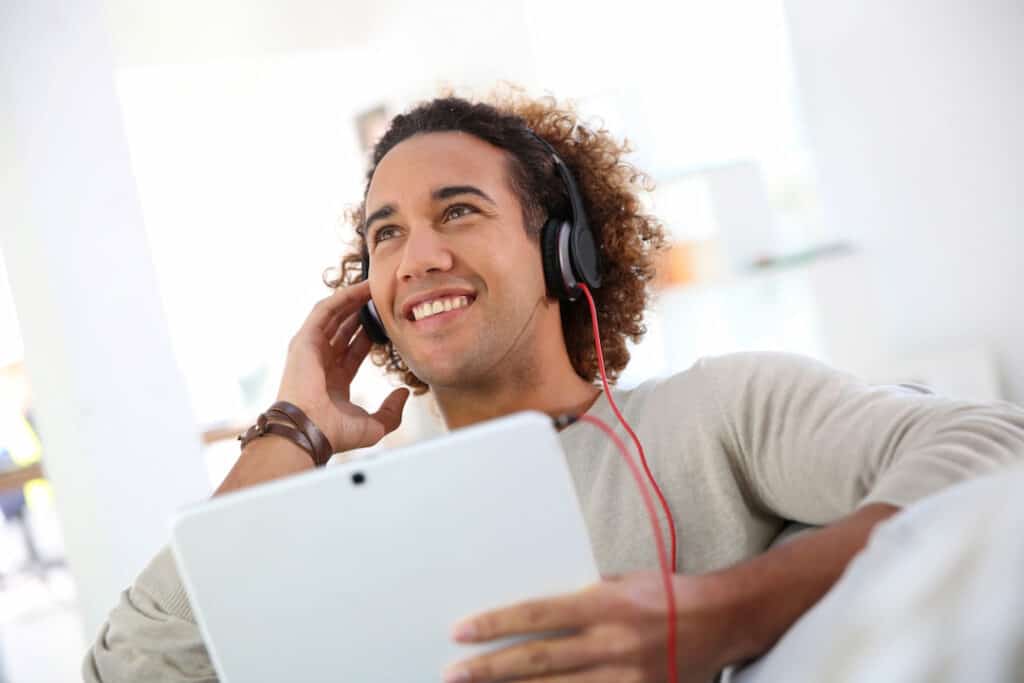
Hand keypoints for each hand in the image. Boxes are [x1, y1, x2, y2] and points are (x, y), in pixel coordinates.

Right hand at [276, 280, 408, 453]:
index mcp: (334, 381)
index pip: (354, 350)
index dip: (371, 335)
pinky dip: (341, 298)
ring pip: (334, 316)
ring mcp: (311, 349)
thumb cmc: (335, 432)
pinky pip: (324, 311)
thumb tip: (404, 392)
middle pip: (343, 329)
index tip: (388, 323)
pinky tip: (359, 289)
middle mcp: (321, 362)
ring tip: (374, 286)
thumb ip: (391, 411)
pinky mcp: (305, 339)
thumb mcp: (374, 425)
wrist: (310, 430)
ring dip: (353, 300)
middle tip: (382, 298)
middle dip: (362, 312)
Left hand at [443, 571, 737, 682]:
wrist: (722, 620)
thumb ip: (581, 600)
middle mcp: (612, 642)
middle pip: (538, 660)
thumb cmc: (665, 595)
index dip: (495, 624)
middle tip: (453, 674)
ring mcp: (625, 677)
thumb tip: (533, 614)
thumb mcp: (620, 582)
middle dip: (490, 669)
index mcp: (604, 604)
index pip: (537, 614)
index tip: (460, 632)